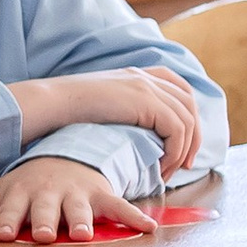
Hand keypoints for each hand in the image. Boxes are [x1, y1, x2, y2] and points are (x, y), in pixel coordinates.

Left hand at [0, 157, 151, 242]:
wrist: (66, 155)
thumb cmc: (30, 183)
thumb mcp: (5, 190)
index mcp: (22, 193)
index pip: (11, 209)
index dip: (7, 221)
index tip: (3, 235)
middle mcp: (49, 193)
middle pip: (45, 210)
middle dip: (43, 222)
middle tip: (43, 236)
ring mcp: (77, 193)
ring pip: (79, 209)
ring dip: (81, 221)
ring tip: (84, 235)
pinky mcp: (102, 195)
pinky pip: (120, 207)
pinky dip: (134, 218)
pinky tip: (148, 229)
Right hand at [11, 67, 204, 175]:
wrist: (52, 103)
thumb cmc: (65, 111)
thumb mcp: (99, 105)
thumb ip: (119, 111)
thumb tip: (132, 135)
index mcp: (135, 74)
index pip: (179, 88)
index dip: (189, 116)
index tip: (184, 143)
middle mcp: (145, 77)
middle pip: (189, 104)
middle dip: (194, 137)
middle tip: (187, 165)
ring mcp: (147, 87)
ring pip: (187, 120)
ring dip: (183, 150)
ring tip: (168, 171)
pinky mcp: (146, 102)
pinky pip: (176, 130)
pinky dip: (174, 152)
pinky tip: (160, 166)